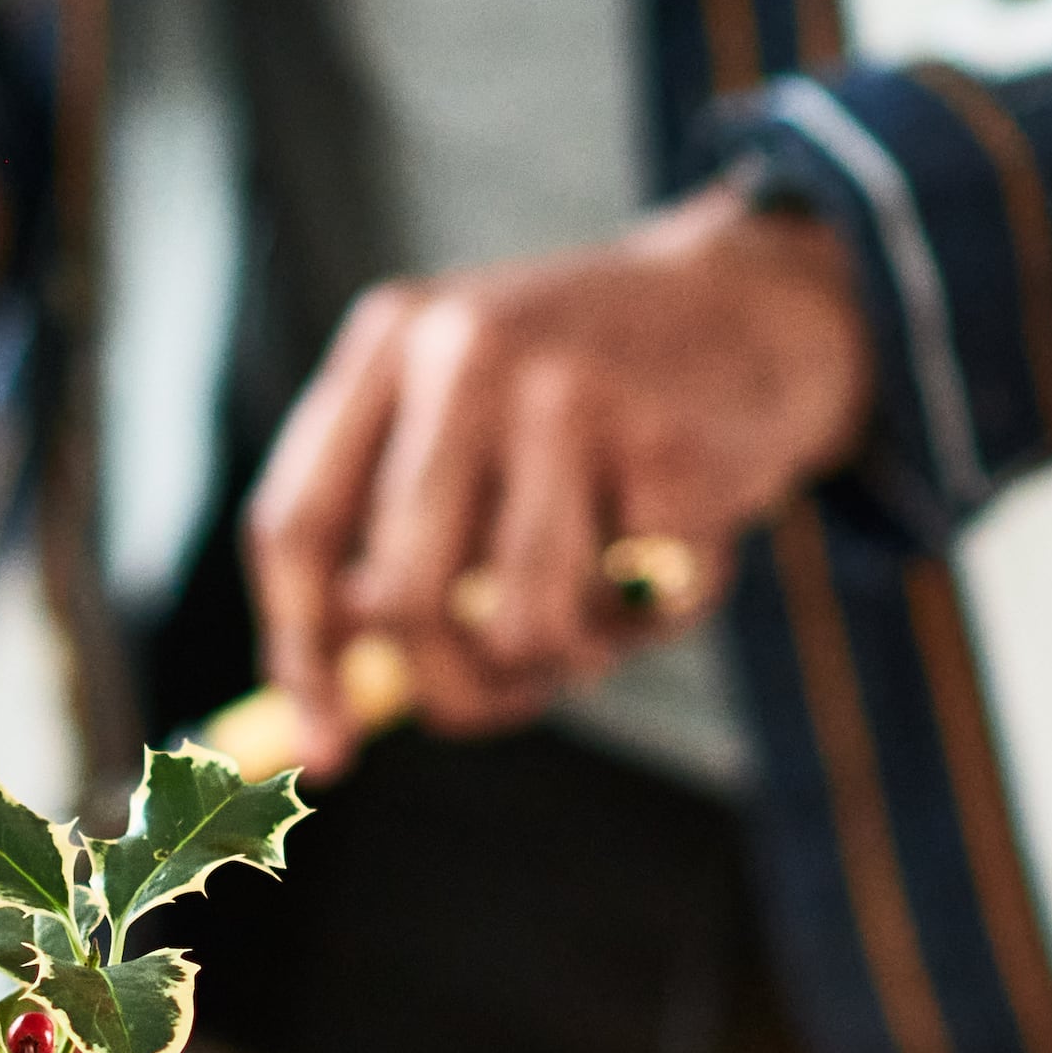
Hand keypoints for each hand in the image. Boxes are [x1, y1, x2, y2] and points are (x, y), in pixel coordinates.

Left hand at [242, 187, 873, 774]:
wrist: (756, 301)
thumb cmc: (586, 394)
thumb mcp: (465, 416)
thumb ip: (389, 540)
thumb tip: (321, 721)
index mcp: (392, 339)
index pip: (296, 526)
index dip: (302, 656)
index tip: (325, 751)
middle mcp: (467, 351)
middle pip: (401, 598)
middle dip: (447, 686)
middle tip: (498, 695)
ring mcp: (572, 392)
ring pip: (519, 625)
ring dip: (564, 657)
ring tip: (598, 605)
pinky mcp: (671, 444)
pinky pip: (631, 615)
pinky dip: (651, 620)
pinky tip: (671, 550)